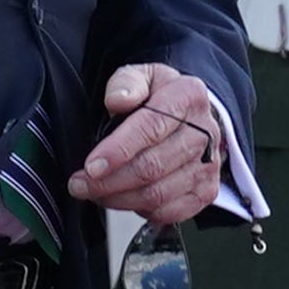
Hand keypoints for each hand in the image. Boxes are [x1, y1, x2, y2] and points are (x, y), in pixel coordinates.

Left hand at [68, 65, 225, 224]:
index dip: (118, 151)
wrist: (192, 116)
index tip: (90, 167)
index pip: (151, 127)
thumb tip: (117, 100)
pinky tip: (124, 199)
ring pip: (158, 194)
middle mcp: (205, 132)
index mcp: (188, 96)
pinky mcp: (207, 190)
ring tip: (95, 193)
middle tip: (79, 184)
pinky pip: (170, 212)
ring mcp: (209, 165)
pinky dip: (141, 211)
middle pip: (152, 167)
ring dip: (119, 199)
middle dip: (109, 182)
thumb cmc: (160, 96)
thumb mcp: (142, 76)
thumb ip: (127, 82)